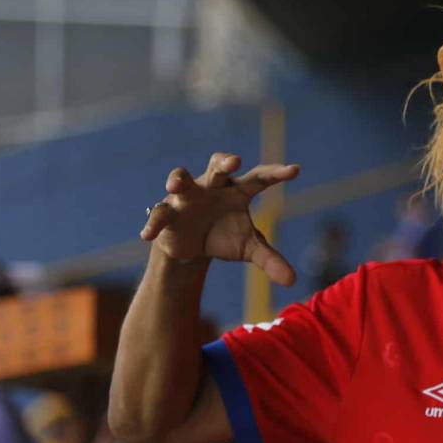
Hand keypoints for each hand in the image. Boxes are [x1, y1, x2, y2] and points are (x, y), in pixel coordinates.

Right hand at [140, 152, 299, 285]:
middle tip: (235, 161)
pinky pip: (160, 214)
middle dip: (224, 162)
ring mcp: (188, 197)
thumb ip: (270, 260)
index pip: (259, 178)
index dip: (275, 173)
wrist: (192, 247)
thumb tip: (292, 281)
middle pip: (218, 167)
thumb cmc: (225, 236)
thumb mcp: (249, 248)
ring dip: (178, 180)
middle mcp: (213, 187)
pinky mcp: (168, 213)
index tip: (295, 171)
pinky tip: (147, 235)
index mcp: (238, 191)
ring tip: (175, 185)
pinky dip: (153, 223)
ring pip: (182, 180)